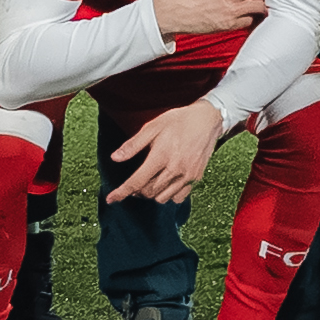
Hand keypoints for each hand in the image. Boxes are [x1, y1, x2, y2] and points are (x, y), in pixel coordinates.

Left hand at [107, 98, 233, 204]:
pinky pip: (178, 197)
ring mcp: (187, 175)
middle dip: (137, 191)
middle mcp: (175, 168)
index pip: (137, 181)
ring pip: (163, 198)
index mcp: (161, 155)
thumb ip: (133, 145)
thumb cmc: (178, 120)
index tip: (111, 199)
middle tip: (134, 183)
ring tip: (150, 182)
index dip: (122, 192)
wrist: (207, 120)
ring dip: (152, 194)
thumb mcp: (153, 127)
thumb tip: (115, 158)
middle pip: (149, 192)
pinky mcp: (196, 178)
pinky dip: (168, 195)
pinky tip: (166, 183)